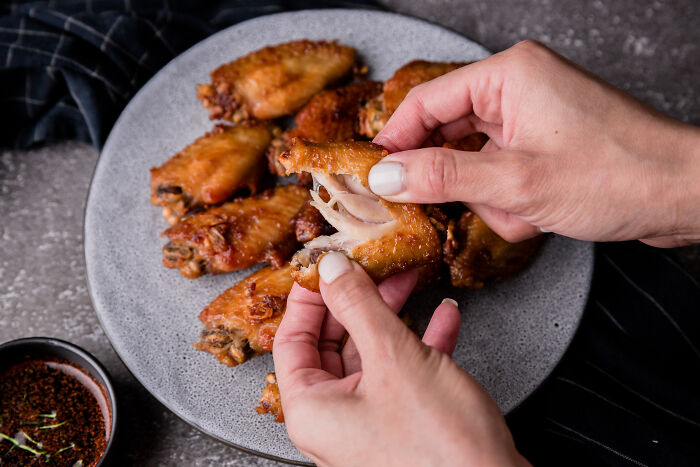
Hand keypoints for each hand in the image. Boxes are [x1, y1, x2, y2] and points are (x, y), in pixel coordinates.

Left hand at [273, 252, 528, 466]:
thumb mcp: (394, 358)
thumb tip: (332, 271)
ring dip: (393, 315)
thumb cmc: (442, 451)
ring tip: (408, 281)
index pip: (293, 339)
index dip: (309, 297)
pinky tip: (443, 318)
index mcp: (313, 410)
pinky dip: (422, 342)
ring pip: (372, 353)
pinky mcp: (405, 425)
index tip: (326, 267)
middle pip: (334, 342)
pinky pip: (404, 372)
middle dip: (359, 300)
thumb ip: (360, 306)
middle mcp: (335, 421)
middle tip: (373, 268)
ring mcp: (370, 424)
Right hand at [369, 40, 699, 246]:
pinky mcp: (544, 142)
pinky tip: (534, 214)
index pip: (425, 103)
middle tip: (452, 207)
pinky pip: (500, 170)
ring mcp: (532, 116)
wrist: (684, 194)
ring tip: (522, 213)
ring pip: (474, 160)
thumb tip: (385, 176)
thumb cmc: (617, 175)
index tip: (376, 178)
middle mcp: (517, 87)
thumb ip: (441, 176)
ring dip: (490, 197)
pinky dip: (508, 199)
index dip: (395, 143)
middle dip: (458, 180)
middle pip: (448, 134)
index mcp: (508, 75)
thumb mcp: (515, 182)